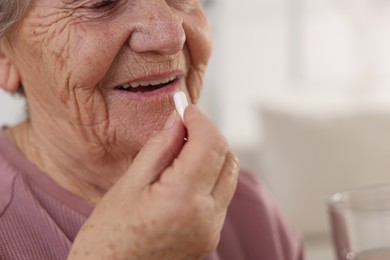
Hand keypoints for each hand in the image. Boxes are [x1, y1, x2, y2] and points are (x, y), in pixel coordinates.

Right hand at [68, 105, 238, 259]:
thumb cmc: (107, 239)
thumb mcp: (128, 186)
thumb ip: (159, 148)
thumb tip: (178, 120)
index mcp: (182, 201)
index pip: (210, 144)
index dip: (199, 119)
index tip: (184, 107)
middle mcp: (206, 217)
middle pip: (226, 157)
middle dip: (208, 134)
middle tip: (182, 124)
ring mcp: (211, 230)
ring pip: (228, 175)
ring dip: (211, 153)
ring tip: (181, 148)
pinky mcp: (210, 236)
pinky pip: (221, 195)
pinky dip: (210, 175)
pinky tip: (185, 173)